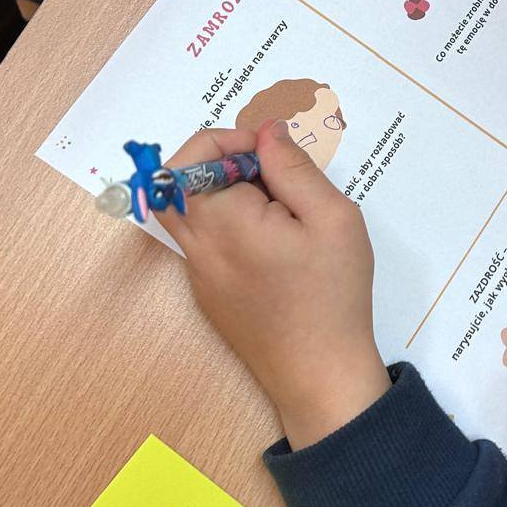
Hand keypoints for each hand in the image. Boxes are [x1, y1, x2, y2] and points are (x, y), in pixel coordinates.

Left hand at [156, 121, 389, 449]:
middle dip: (217, 162)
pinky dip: (226, 223)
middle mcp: (196, 247)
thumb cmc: (333, 295)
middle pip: (173, 181)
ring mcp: (197, 274)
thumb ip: (293, 167)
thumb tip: (267, 131)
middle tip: (268, 175)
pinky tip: (273, 242)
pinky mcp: (206, 293)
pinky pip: (201, 240)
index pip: (193, 156)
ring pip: (185, 211)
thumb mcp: (332, 218)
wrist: (320, 375)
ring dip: (220, 193)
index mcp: (222, 224)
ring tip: (275, 208)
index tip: (273, 156)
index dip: (230, 141)